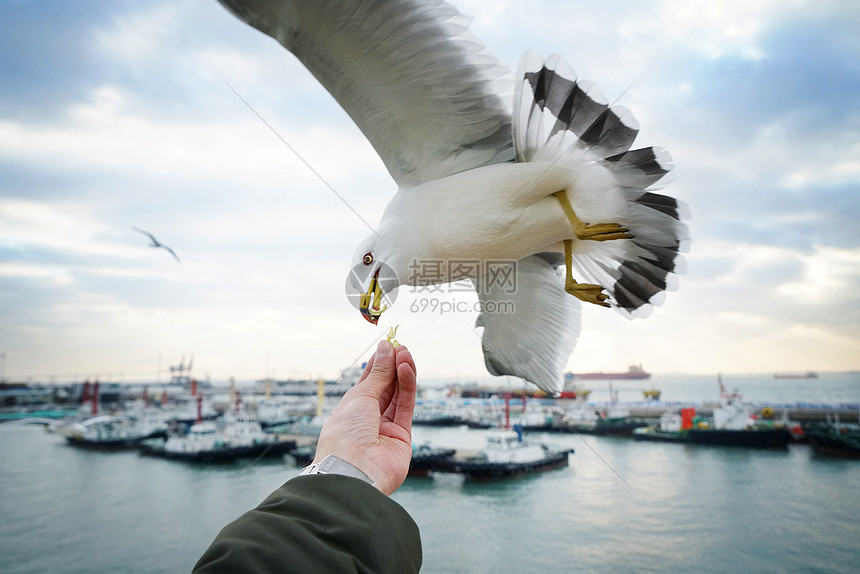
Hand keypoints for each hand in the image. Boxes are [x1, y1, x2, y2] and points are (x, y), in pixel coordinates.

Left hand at [312, 340, 416, 494]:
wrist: (353, 471)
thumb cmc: (346, 433)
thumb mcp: (360, 397)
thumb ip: (378, 374)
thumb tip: (386, 348)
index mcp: (350, 410)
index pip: (367, 383)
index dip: (377, 364)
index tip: (387, 346)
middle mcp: (368, 419)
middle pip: (384, 388)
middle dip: (392, 366)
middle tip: (401, 347)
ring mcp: (385, 429)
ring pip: (397, 395)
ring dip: (402, 374)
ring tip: (406, 354)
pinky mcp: (402, 437)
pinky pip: (406, 407)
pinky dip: (407, 387)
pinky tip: (406, 369)